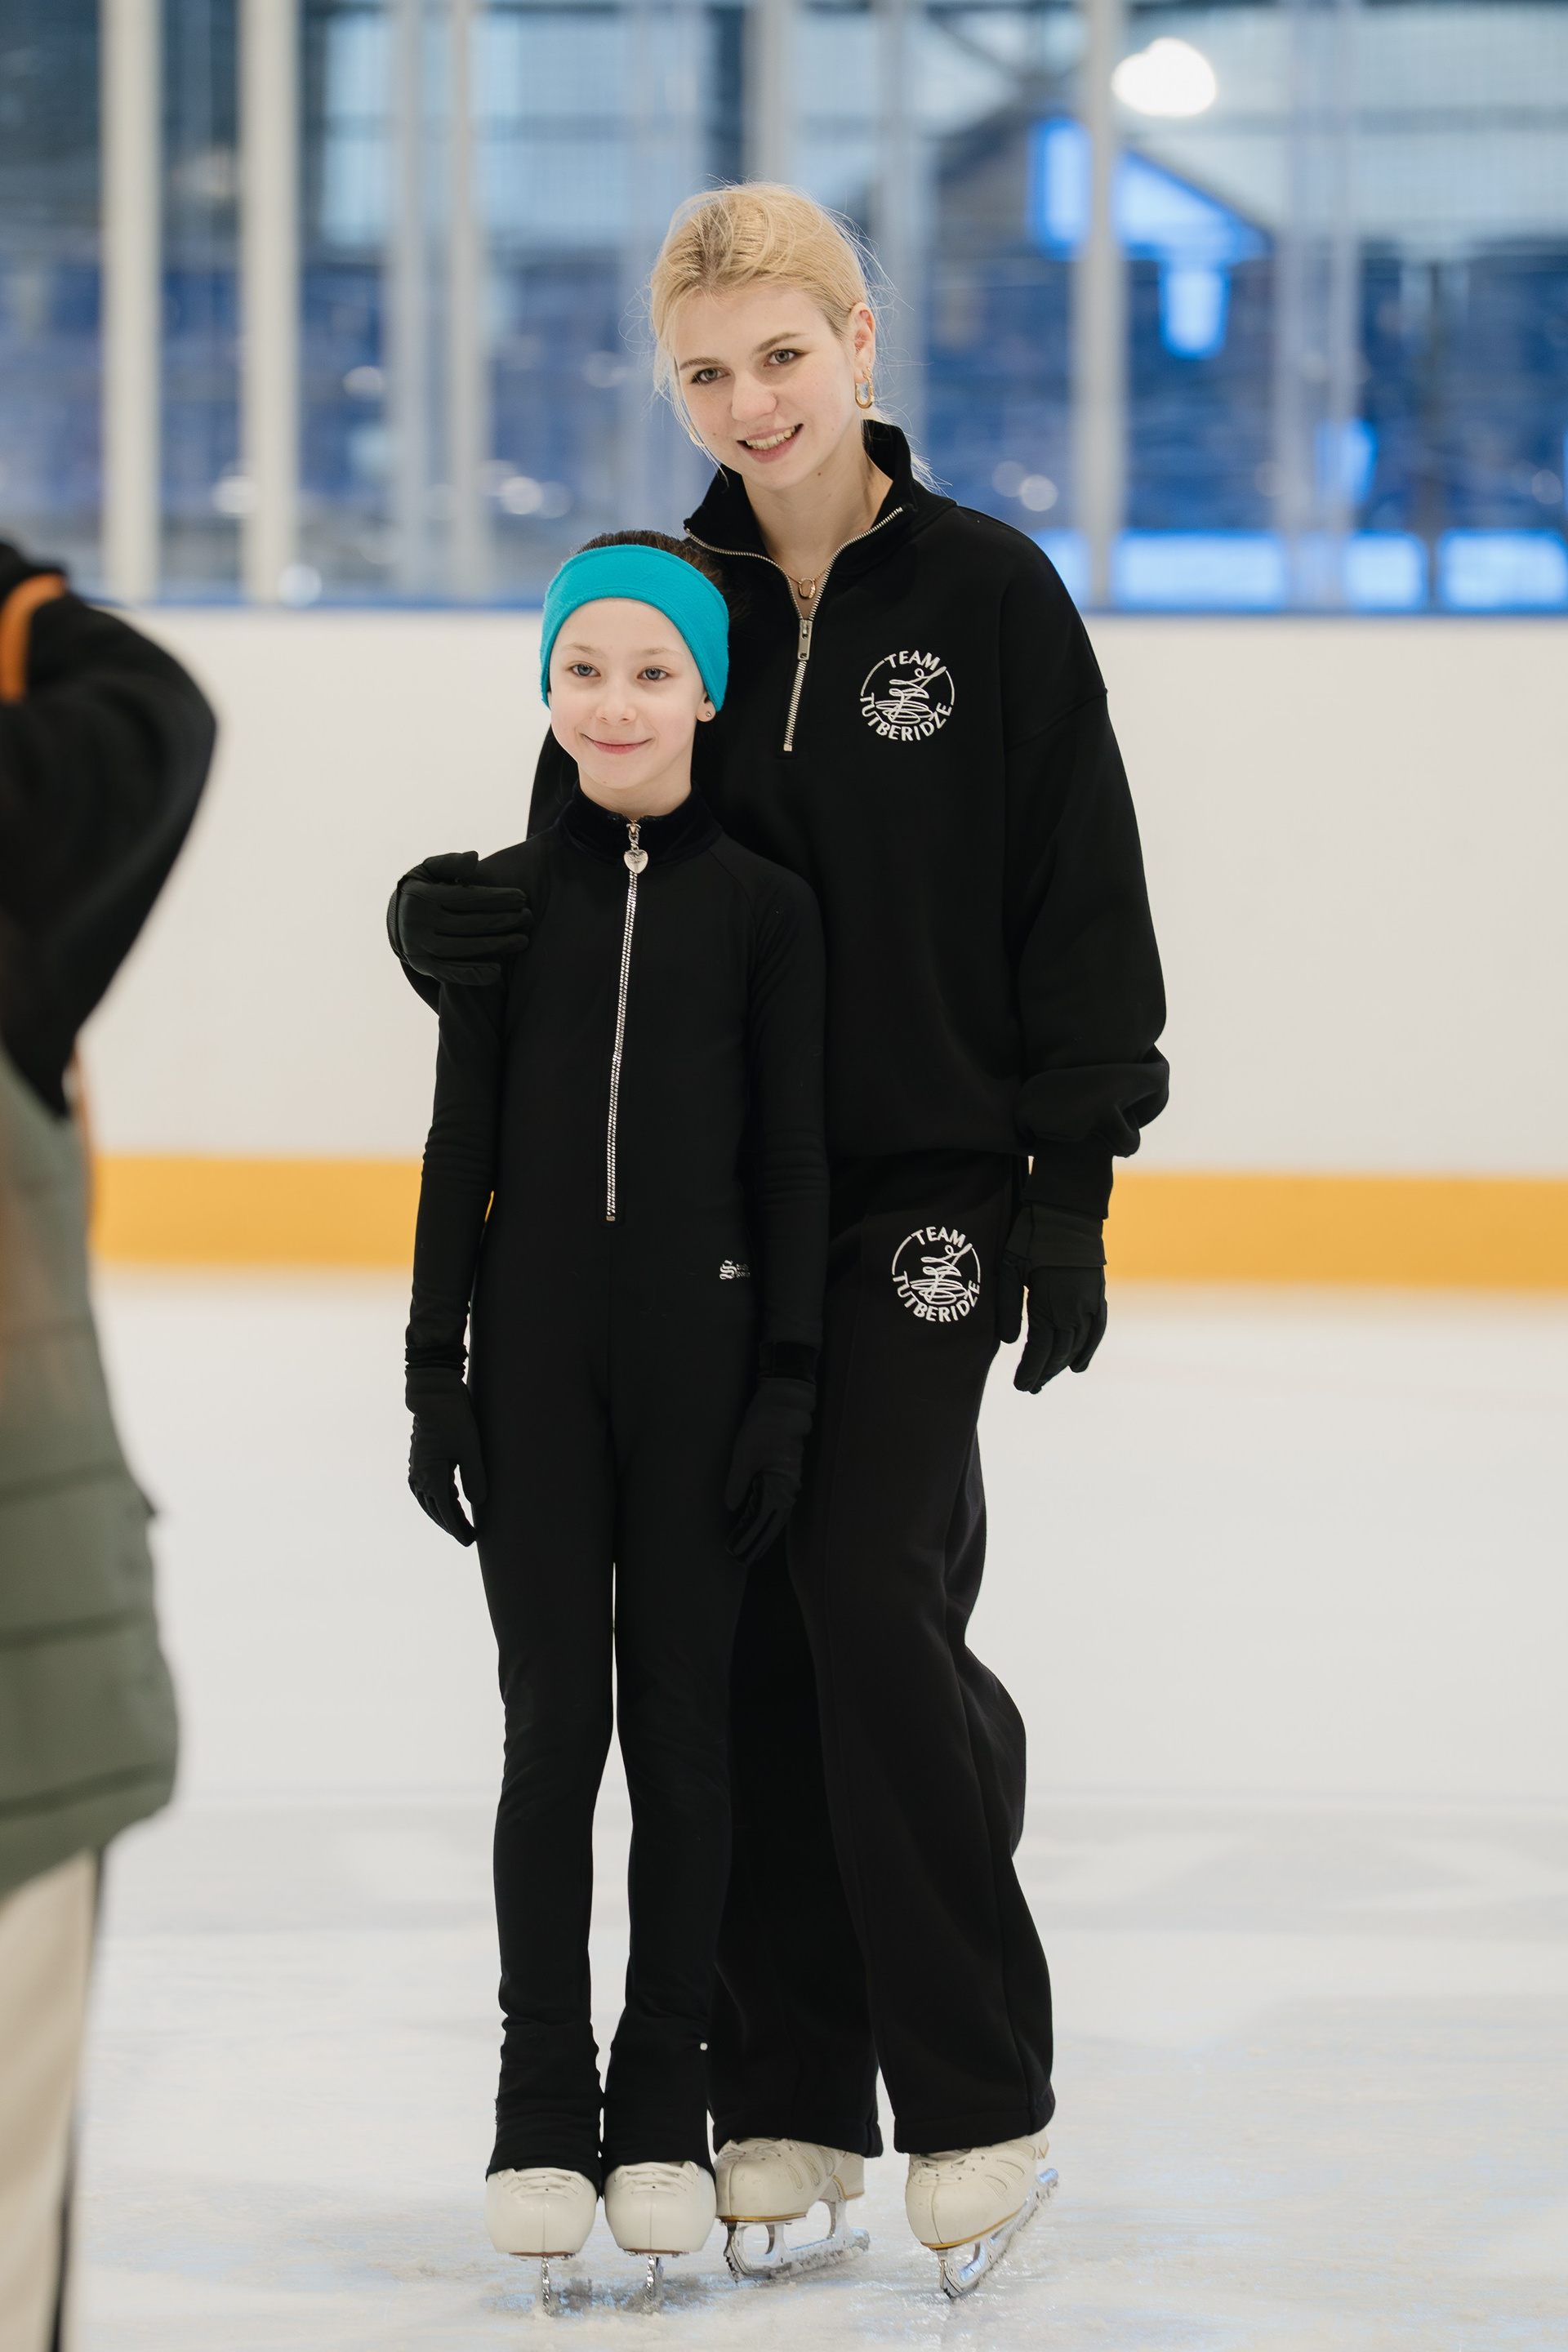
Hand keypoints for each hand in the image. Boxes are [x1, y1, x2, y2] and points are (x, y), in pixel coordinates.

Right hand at [395, 850, 531, 985]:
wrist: (396, 920)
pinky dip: (474, 974)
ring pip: (464, 949)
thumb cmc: (423, 889)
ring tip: (522, 941)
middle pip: (469, 924)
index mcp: (422, 896)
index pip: (465, 898)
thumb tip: (474, 858)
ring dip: (496, 946)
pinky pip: (450, 973)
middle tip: (528, 918)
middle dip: (503, 921)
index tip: (521, 897)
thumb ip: (450, 862)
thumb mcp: (430, 870)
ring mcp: (420, 946)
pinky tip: (497, 971)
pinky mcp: (423, 966)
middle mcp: (419, 922)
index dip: (496, 898)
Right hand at [406, 1367, 487, 1543]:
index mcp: (432, 1477)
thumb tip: (478, 1503)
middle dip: (450, 1524)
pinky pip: (423, 1486)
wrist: (433, 1394)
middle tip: (466, 1536)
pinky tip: (444, 1495)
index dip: (458, 1528)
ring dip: (440, 1512)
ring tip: (454, 1521)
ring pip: (427, 1499)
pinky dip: (434, 1496)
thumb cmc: (454, 1419)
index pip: (446, 1512)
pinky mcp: (420, 1457)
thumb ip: (475, 1476)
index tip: (469, 1540)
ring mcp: (417, 1466)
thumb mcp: (470, 1447)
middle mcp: (421, 1475)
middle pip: (435, 1509)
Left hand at [724, 1376, 815, 1568]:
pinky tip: (760, 1522)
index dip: (750, 1538)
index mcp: (779, 1483)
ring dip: (763, 1531)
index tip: (736, 1552)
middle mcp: (788, 1486)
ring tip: (750, 1548)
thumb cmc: (764, 1424)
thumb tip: (731, 1506)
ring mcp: (790, 1480)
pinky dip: (768, 1516)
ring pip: (777, 1514)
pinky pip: (778, 1502)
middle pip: (773, 1523)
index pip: (764, 1521)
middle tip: (740, 1558)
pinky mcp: (787, 1473)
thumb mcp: (744, 1452)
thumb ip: (738, 1481)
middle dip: (757, 1541)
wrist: (784, 1402)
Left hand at [995, 1204, 1107, 1393]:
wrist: (1067, 1211)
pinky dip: (1089, 1350)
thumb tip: (1010, 1341)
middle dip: (1044, 1372)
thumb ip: (1009, 1307)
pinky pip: (1097, 1330)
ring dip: (1063, 1365)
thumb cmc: (1032, 1236)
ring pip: (1078, 1344)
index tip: (1021, 1385)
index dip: (1031, 1370)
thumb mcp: (1011, 1268)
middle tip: (1030, 1387)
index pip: (1041, 1349)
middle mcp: (1075, 1309)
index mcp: (1050, 1304)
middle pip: (1060, 1352)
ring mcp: (1090, 1302)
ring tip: (1047, 1378)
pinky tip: (1079, 1366)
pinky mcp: (1098, 1294)